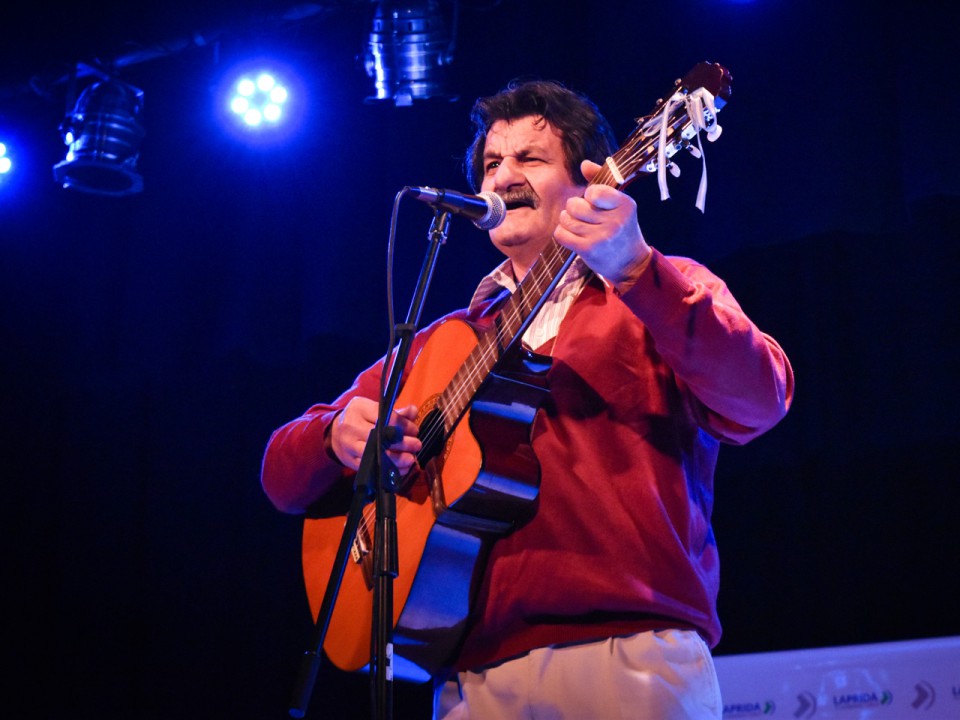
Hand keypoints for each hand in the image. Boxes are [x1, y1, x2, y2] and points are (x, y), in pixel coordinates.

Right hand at [329, 397, 421, 472]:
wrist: (333, 433)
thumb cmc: (359, 419)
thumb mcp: (374, 409)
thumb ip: (396, 412)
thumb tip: (413, 411)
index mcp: (360, 408)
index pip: (387, 418)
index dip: (404, 425)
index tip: (414, 430)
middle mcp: (352, 426)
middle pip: (382, 437)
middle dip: (403, 443)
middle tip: (417, 445)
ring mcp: (349, 445)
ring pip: (377, 455)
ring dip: (398, 459)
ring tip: (411, 459)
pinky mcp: (350, 461)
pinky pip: (372, 468)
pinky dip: (388, 471)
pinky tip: (400, 469)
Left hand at [554, 160, 651, 286]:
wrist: (630, 263)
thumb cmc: (622, 229)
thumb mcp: (619, 205)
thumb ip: (602, 182)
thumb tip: (584, 164)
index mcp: (625, 205)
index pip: (594, 191)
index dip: (588, 194)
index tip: (594, 201)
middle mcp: (614, 221)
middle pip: (575, 205)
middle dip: (574, 208)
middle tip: (582, 215)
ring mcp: (601, 237)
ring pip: (566, 219)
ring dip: (567, 221)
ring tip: (577, 225)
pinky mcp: (588, 250)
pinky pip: (561, 234)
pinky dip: (562, 233)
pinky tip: (571, 235)